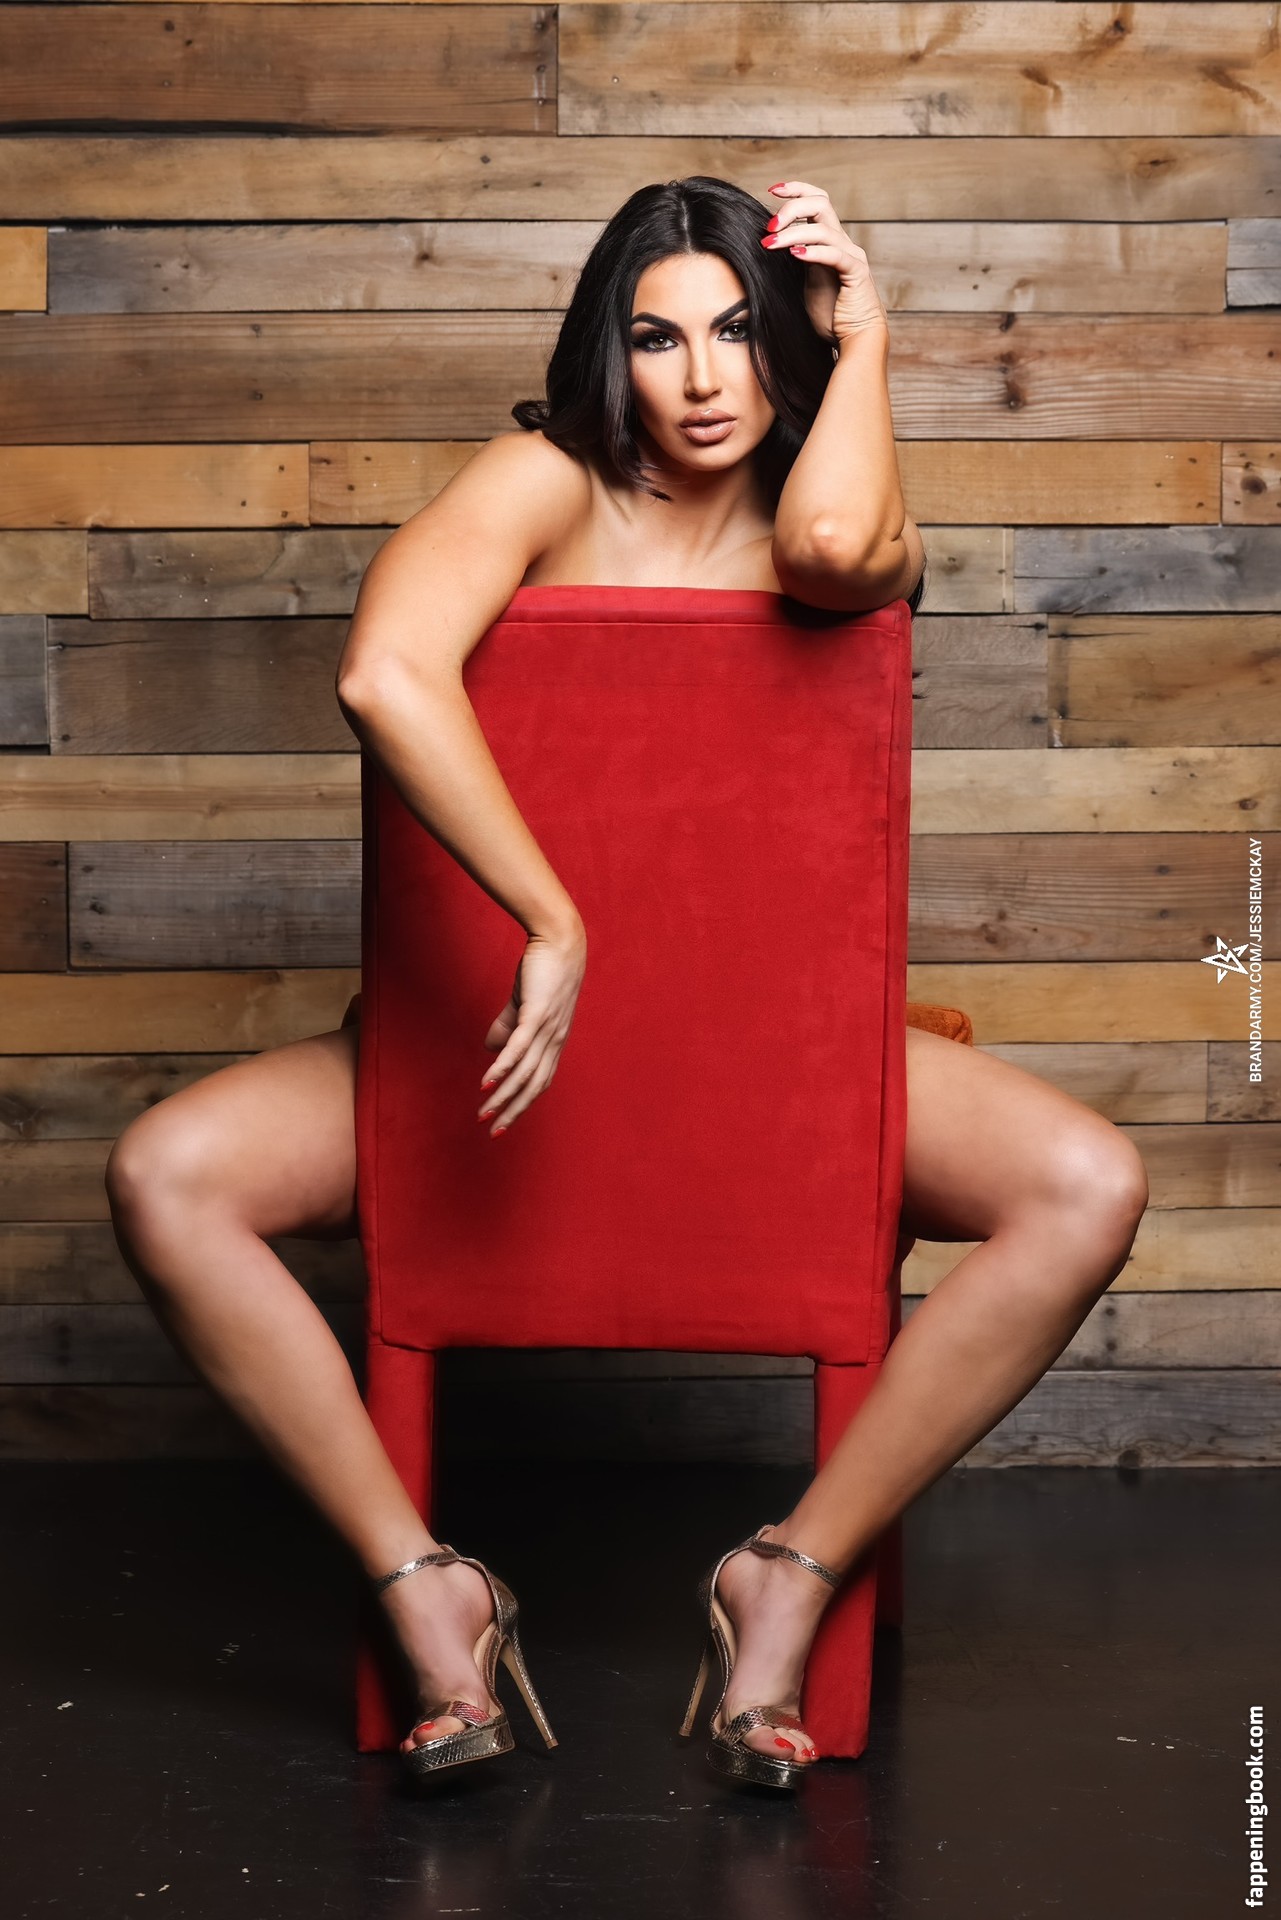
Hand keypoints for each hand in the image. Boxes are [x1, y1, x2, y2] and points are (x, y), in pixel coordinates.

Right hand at [477, 923, 586, 1134]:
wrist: (559, 938)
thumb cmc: (543, 968)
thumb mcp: (523, 1003)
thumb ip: (507, 1027)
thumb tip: (490, 1049)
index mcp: (554, 1040)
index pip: (539, 1082)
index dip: (521, 1104)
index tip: (503, 1123)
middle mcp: (555, 1040)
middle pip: (533, 1086)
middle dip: (512, 1111)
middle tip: (493, 1132)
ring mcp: (548, 1029)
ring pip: (524, 1072)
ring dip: (503, 1095)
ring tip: (485, 1113)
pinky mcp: (537, 1014)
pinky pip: (519, 1048)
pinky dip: (503, 1068)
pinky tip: (487, 1081)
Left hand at [761, 179, 888, 344]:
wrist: (856, 340)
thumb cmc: (830, 317)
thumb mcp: (805, 284)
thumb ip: (795, 262)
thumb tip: (768, 246)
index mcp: (830, 242)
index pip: (817, 201)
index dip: (796, 190)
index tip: (772, 189)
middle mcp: (842, 243)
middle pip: (821, 203)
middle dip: (791, 208)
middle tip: (768, 226)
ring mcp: (851, 256)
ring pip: (822, 228)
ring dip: (791, 233)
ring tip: (769, 244)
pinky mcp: (856, 273)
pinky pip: (834, 254)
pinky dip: (813, 251)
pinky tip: (794, 254)